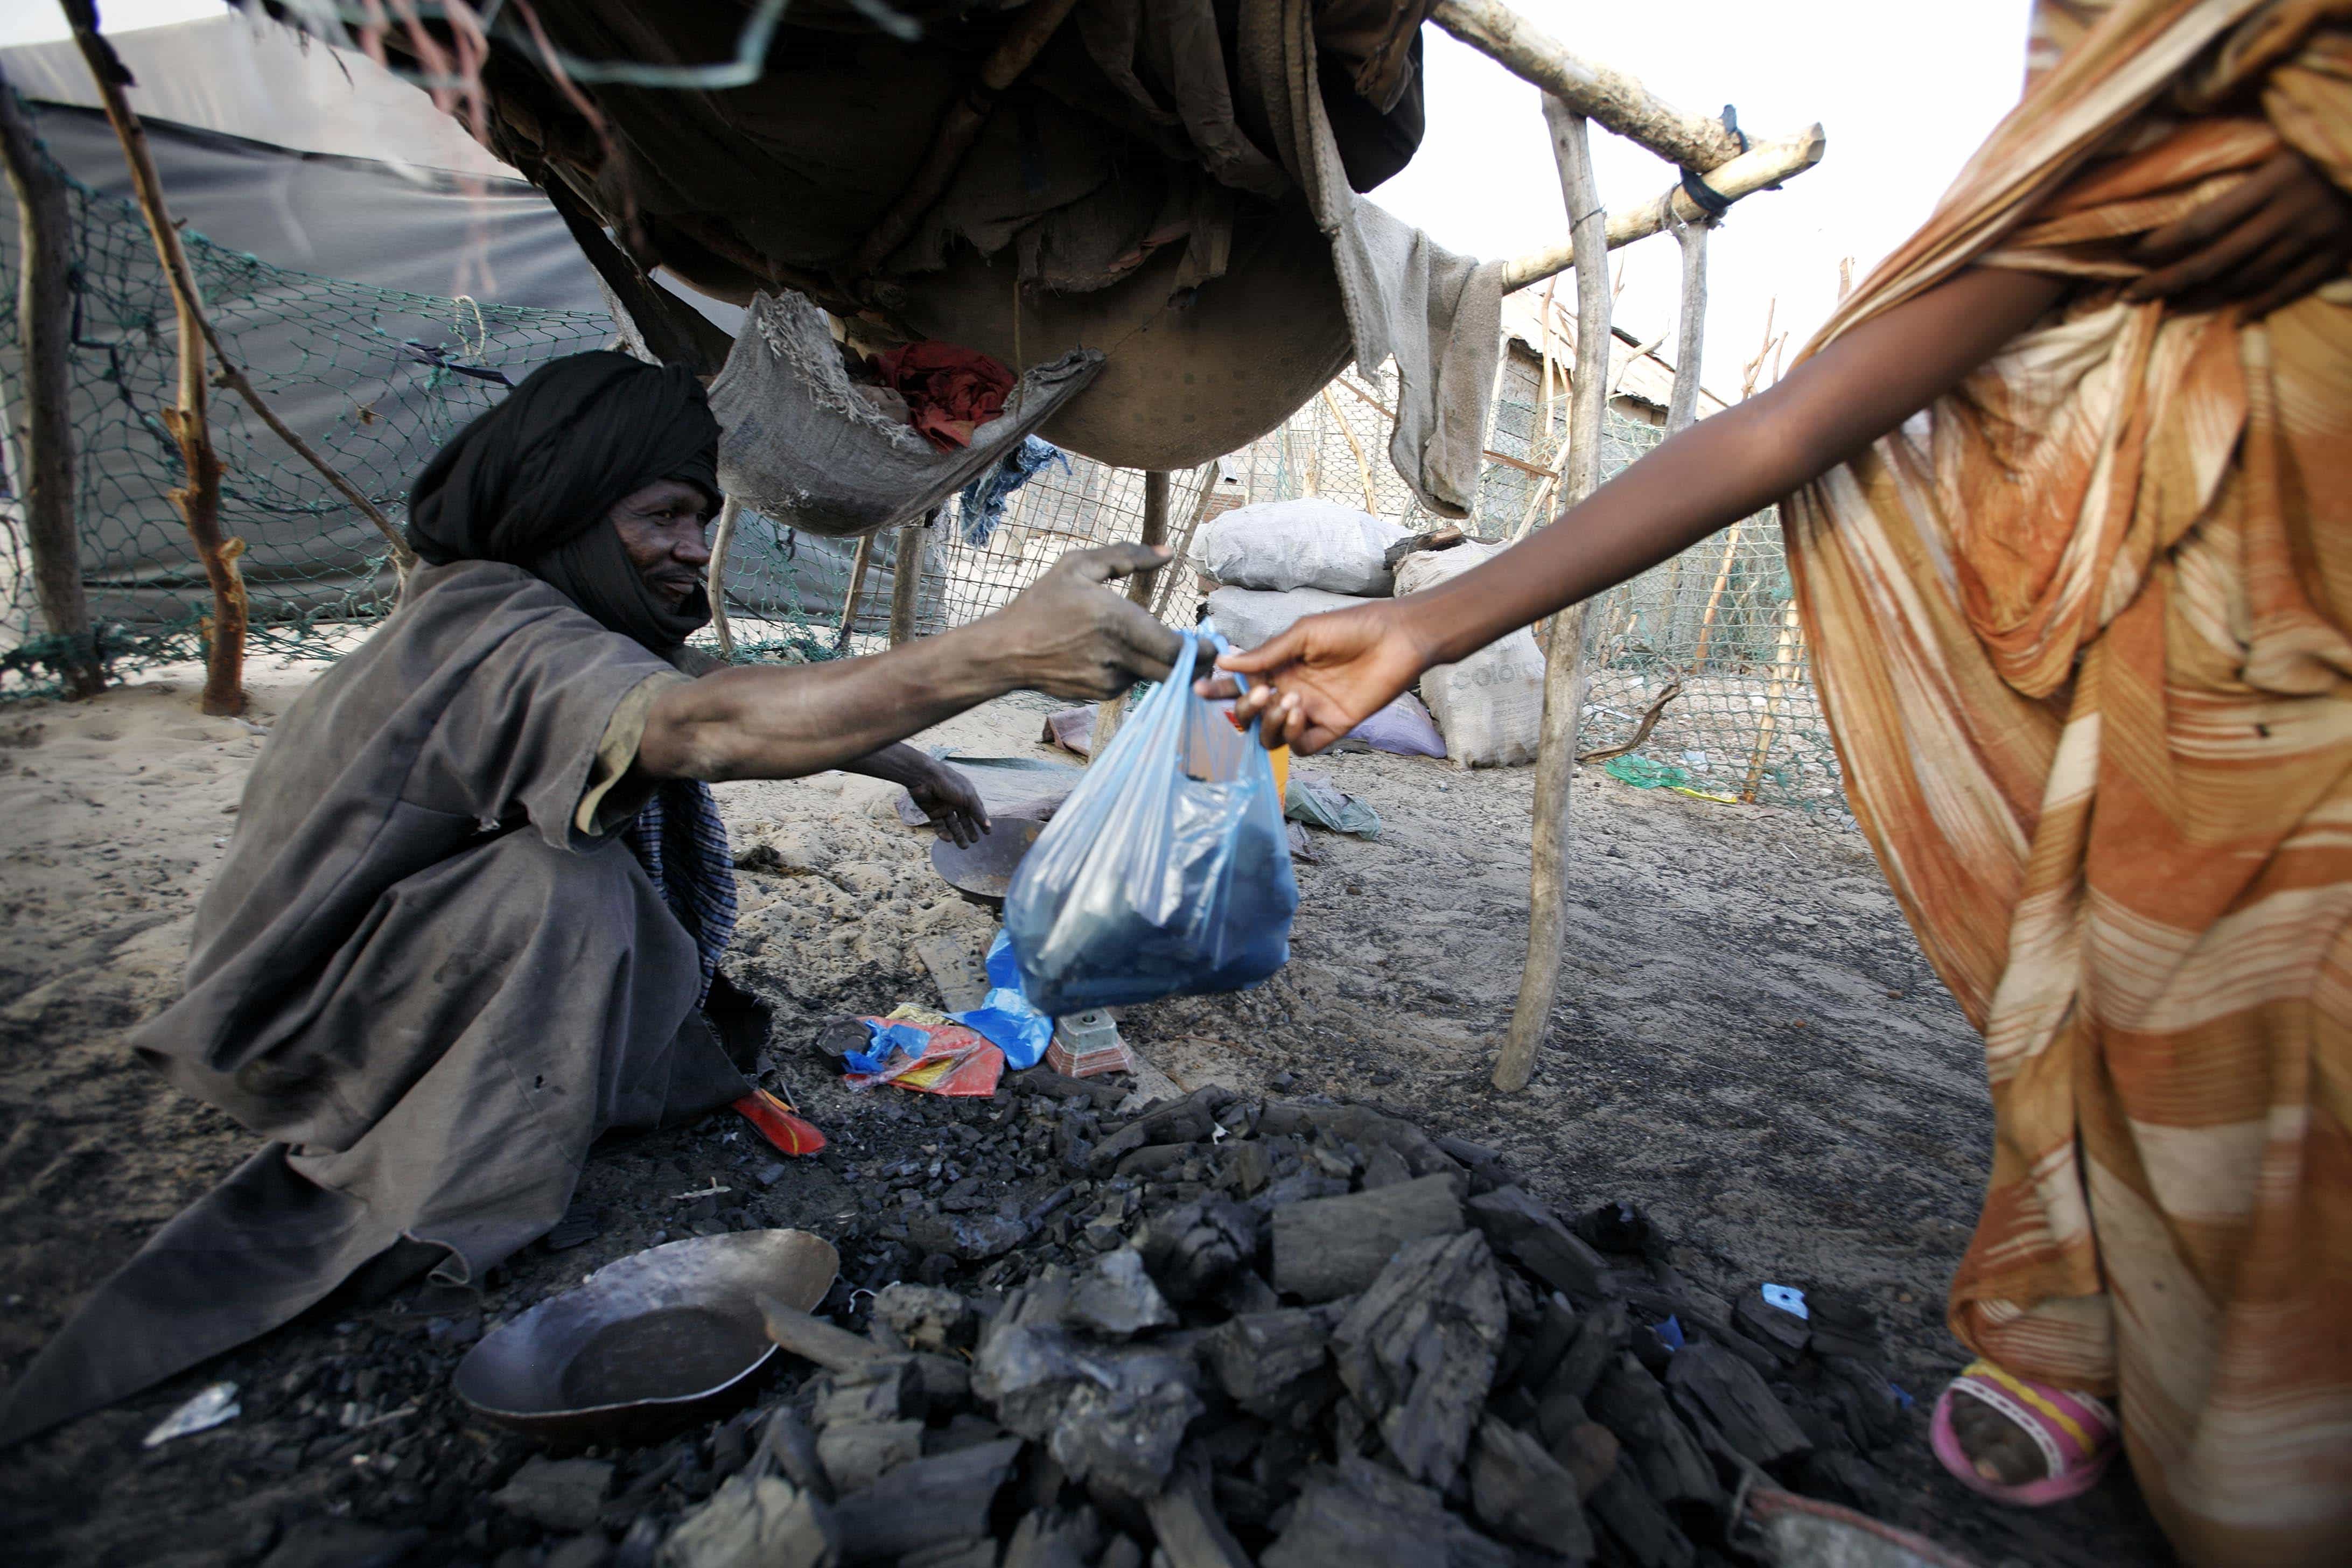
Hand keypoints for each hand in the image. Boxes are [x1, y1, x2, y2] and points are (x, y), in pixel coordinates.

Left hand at [905, 759, 989, 847]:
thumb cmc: (948, 783)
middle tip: (974, 841)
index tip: (987, 833)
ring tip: (964, 846)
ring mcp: (943, 807)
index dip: (981, 820)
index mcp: (966, 794)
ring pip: (952, 824)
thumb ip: (977, 812)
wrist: (924, 778)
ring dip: (958, 835)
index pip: (976, 810)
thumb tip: (988, 826)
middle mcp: (955, 801)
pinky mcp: (931, 812)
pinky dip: (943, 833)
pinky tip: (949, 839)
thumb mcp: (967, 797)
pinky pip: (939, 825)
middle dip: (969, 830)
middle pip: (964, 819)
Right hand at [982, 544, 1184, 699]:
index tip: (1211, 644)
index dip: (1201, 652)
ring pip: (1150, 675)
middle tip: (1200, 651)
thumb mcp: (1079, 566)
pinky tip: (1106, 655)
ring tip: (1131, 641)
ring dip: (1154, 663)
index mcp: (1118, 622)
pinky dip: (1129, 670)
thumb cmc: (1042, 603)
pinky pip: (1129, 683)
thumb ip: (1126, 556)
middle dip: (1193, 664)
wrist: (1006, 651)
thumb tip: (1168, 551)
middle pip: (1174, 672)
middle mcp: (1118, 656)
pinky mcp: (1100, 695)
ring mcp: (1109, 681)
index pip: (1177, 649)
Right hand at [1194, 599, 1432, 753]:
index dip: (1218, 689)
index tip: (1199, 689)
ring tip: (1287, 701)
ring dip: (1269, 723)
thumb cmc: (1352, 627)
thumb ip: (1266, 654)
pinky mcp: (1331, 728)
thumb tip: (1223, 661)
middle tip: (1258, 692)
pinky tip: (1300, 714)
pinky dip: (1292, 735)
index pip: (1241, 683)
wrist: (1397, 639)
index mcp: (1279, 668)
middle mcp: (1289, 692)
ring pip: (1271, 737)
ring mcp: (1309, 713)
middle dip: (1245, 708)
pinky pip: (1300, 746)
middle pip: (1251, 716)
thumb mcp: (1303, 633)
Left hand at [2125, 147, 2351, 318]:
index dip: (2162, 244)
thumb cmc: (2327, 143)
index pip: (2202, 222)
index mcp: (2272, 182)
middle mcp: (2288, 216)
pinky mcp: (2336, 256)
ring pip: (2246, 280)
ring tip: (2169, 307)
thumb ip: (2243, 173)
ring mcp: (2313, 240)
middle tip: (2131, 296)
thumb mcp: (2285, 145)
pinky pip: (2289, 290)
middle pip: (2213, 260)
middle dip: (2166, 282)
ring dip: (2203, 298)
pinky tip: (2233, 317)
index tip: (2130, 257)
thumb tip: (2184, 193)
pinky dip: (2259, 305)